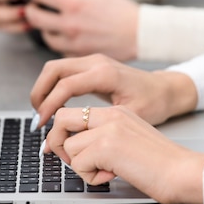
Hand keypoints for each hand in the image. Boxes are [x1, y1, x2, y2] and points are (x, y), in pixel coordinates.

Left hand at [18, 0, 138, 60]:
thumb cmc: (123, 12)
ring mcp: (74, 43)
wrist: (141, 35)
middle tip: (30, 7)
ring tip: (47, 24)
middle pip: (35, 18)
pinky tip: (65, 37)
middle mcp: (71, 25)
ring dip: (44, 29)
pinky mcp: (79, 56)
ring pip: (46, 37)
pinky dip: (61, 43)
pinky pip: (62, 50)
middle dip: (29, 11)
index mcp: (75, 4)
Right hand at [30, 53, 197, 126]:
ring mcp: (93, 60)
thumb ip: (96, 128)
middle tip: (37, 117)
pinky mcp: (92, 64)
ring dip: (44, 88)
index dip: (48, 105)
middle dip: (39, 93)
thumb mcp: (127, 118)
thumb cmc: (152, 103)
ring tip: (42, 112)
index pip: (65, 85)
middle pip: (53, 69)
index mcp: (105, 74)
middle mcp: (96, 62)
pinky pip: (64, 70)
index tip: (41, 124)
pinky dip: (53, 85)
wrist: (166, 89)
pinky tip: (54, 104)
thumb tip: (70, 143)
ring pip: (55, 67)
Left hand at [43, 105, 203, 203]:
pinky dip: (91, 177)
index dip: (63, 133)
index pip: (75, 113)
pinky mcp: (106, 146)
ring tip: (107, 171)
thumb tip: (76, 148)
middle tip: (72, 161)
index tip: (61, 148)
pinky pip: (78, 164)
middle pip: (62, 119)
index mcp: (117, 113)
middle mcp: (111, 115)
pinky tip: (113, 175)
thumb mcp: (130, 139)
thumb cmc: (161, 163)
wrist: (182, 171)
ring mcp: (108, 128)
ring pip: (69, 147)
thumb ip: (106, 137)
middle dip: (57, 142)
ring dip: (82, 166)